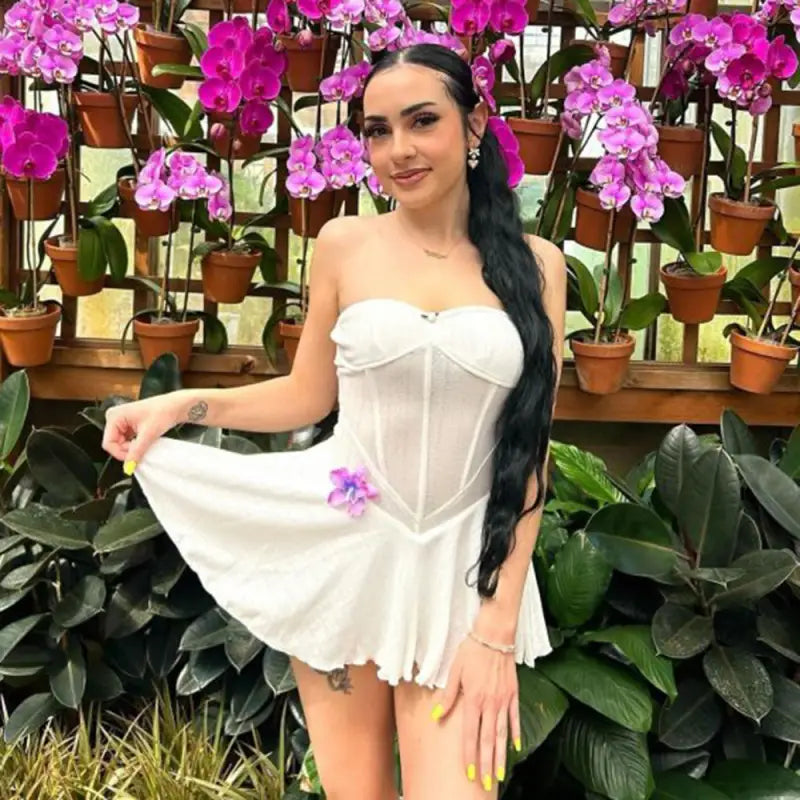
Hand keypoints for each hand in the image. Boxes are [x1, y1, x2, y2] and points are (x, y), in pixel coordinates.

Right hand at [101, 395, 181, 472]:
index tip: (133, 458)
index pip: (108, 443)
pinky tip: (144, 441)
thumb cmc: (163, 411)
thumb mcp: (148, 434)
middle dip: (127, 450)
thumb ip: (136, 452)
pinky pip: (127, 440)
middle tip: (142, 449)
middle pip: (114, 444)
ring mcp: (121, 421)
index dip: (120, 453)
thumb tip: (128, 466)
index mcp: (114, 416)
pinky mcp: (128, 424)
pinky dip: (135, 444)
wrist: (175, 406)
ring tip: (145, 442)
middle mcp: (115, 417)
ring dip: (132, 447)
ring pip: (121, 443)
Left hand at [430, 634, 520, 791]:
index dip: (469, 755)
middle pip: (487, 740)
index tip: (468, 773)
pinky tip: (516, 747)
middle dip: (485, 764)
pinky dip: (516, 734)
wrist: (494, 634)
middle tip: (484, 783)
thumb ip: (447, 696)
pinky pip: (514, 718)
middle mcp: (490, 703)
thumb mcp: (454, 670)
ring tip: (498, 773)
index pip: (470, 734)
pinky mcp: (513, 693)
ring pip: (502, 734)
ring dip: (499, 755)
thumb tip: (436, 716)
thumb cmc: (471, 650)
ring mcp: (503, 700)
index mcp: (473, 699)